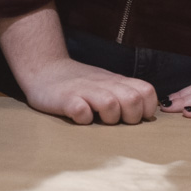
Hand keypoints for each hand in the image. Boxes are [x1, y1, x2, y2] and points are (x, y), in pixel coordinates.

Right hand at [0, 2, 155, 124]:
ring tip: (98, 119)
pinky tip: (79, 118)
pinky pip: (80, 111)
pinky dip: (83, 118)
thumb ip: (125, 93)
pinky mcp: (65, 99)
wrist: (44, 69)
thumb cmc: (80, 82)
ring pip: (111, 104)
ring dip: (109, 117)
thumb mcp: (107, 83)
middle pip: (133, 100)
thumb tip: (146, 113)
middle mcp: (104, 85)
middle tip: (117, 121)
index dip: (146, 108)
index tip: (135, 117)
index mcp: (116, 82)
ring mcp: (84, 91)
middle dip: (131, 117)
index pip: (147, 92)